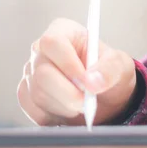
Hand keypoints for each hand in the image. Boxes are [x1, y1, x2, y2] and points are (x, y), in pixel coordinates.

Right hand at [17, 18, 136, 125]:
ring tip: (82, 104)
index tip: (86, 81)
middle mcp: (42, 51)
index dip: (68, 63)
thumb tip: (92, 82)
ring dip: (64, 106)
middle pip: (42, 72)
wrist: (105, 95)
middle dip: (67, 92)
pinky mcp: (28, 95)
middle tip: (86, 102)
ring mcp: (31, 73)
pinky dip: (55, 115)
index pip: (52, 42)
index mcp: (63, 32)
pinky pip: (34, 110)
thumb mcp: (119, 65)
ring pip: (38, 94)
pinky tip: (69, 110)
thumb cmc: (109, 71)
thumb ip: (109, 70)